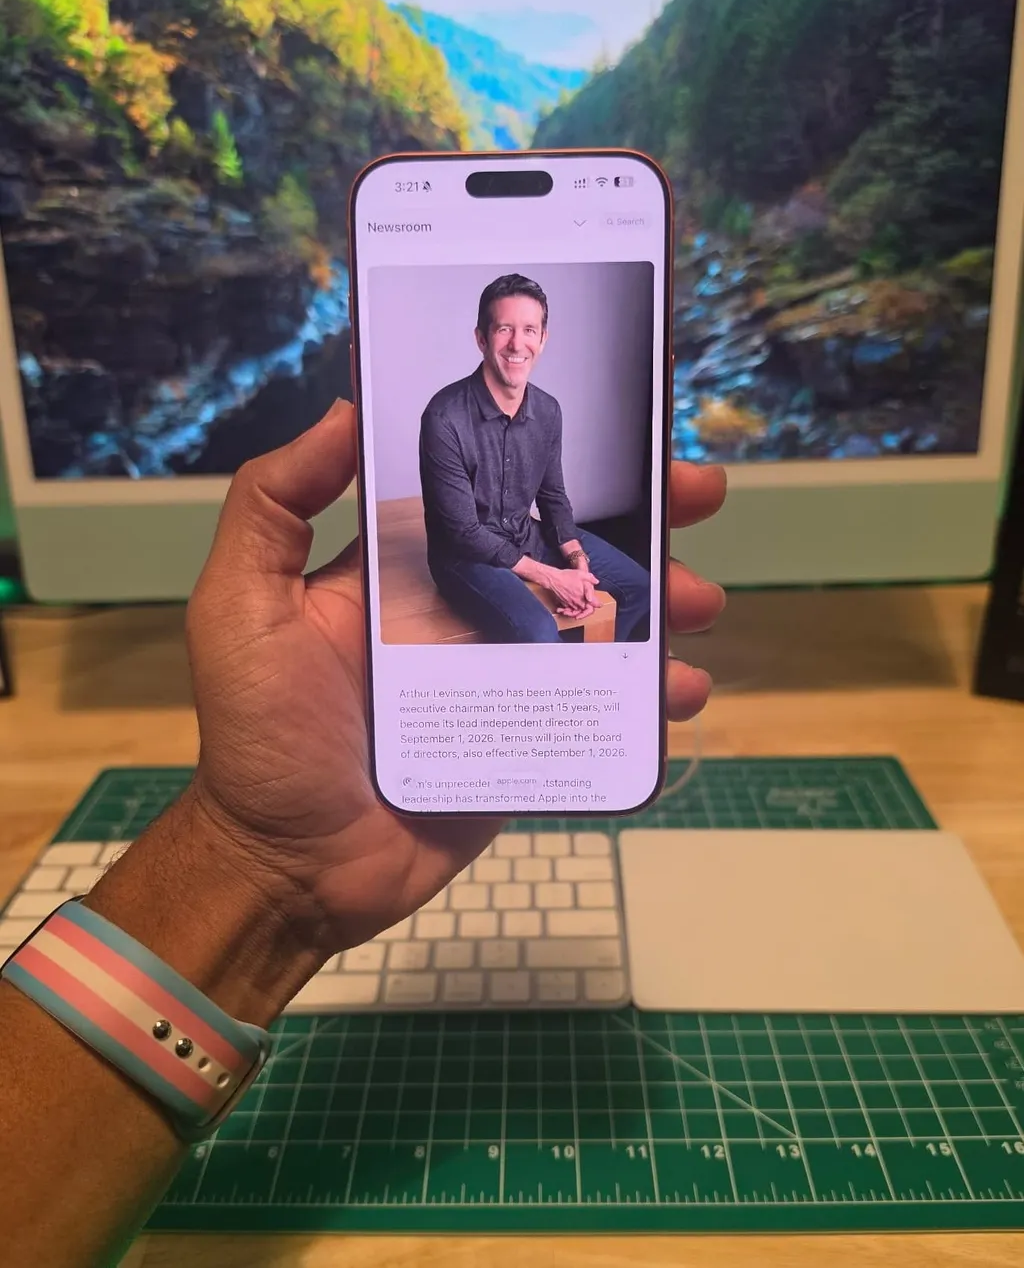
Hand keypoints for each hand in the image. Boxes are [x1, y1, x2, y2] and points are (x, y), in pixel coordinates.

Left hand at [183, 400, 725, 957]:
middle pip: (566, 554)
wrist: (289, 868)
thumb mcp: (242, 604)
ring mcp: (502, 682)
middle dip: (639, 524)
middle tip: (699, 496)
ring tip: (702, 602)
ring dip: (660, 606)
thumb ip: (275, 504)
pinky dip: (647, 698)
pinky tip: (681, 690)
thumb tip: (343, 410)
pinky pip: (597, 712)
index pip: (495, 498)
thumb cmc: (262, 733)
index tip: (616, 430)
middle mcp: (464, 615)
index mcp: (409, 572)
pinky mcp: (525, 745)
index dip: (554, 463)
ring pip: (598, 629)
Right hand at [544, 565, 600, 618]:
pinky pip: (569, 609)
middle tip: (589, 607)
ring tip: (580, 606)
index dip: (596, 605)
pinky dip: (570, 608)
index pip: (592, 608)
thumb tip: (596, 581)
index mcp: (582, 598)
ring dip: (578, 610)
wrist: (553, 579)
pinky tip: (571, 603)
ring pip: (576, 611)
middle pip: (584, 611)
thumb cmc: (566, 576)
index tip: (599, 604)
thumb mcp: (581, 574)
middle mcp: (576, 603)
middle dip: (587, 609)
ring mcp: (569, 604)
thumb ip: (591, 578)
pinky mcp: (563, 603)